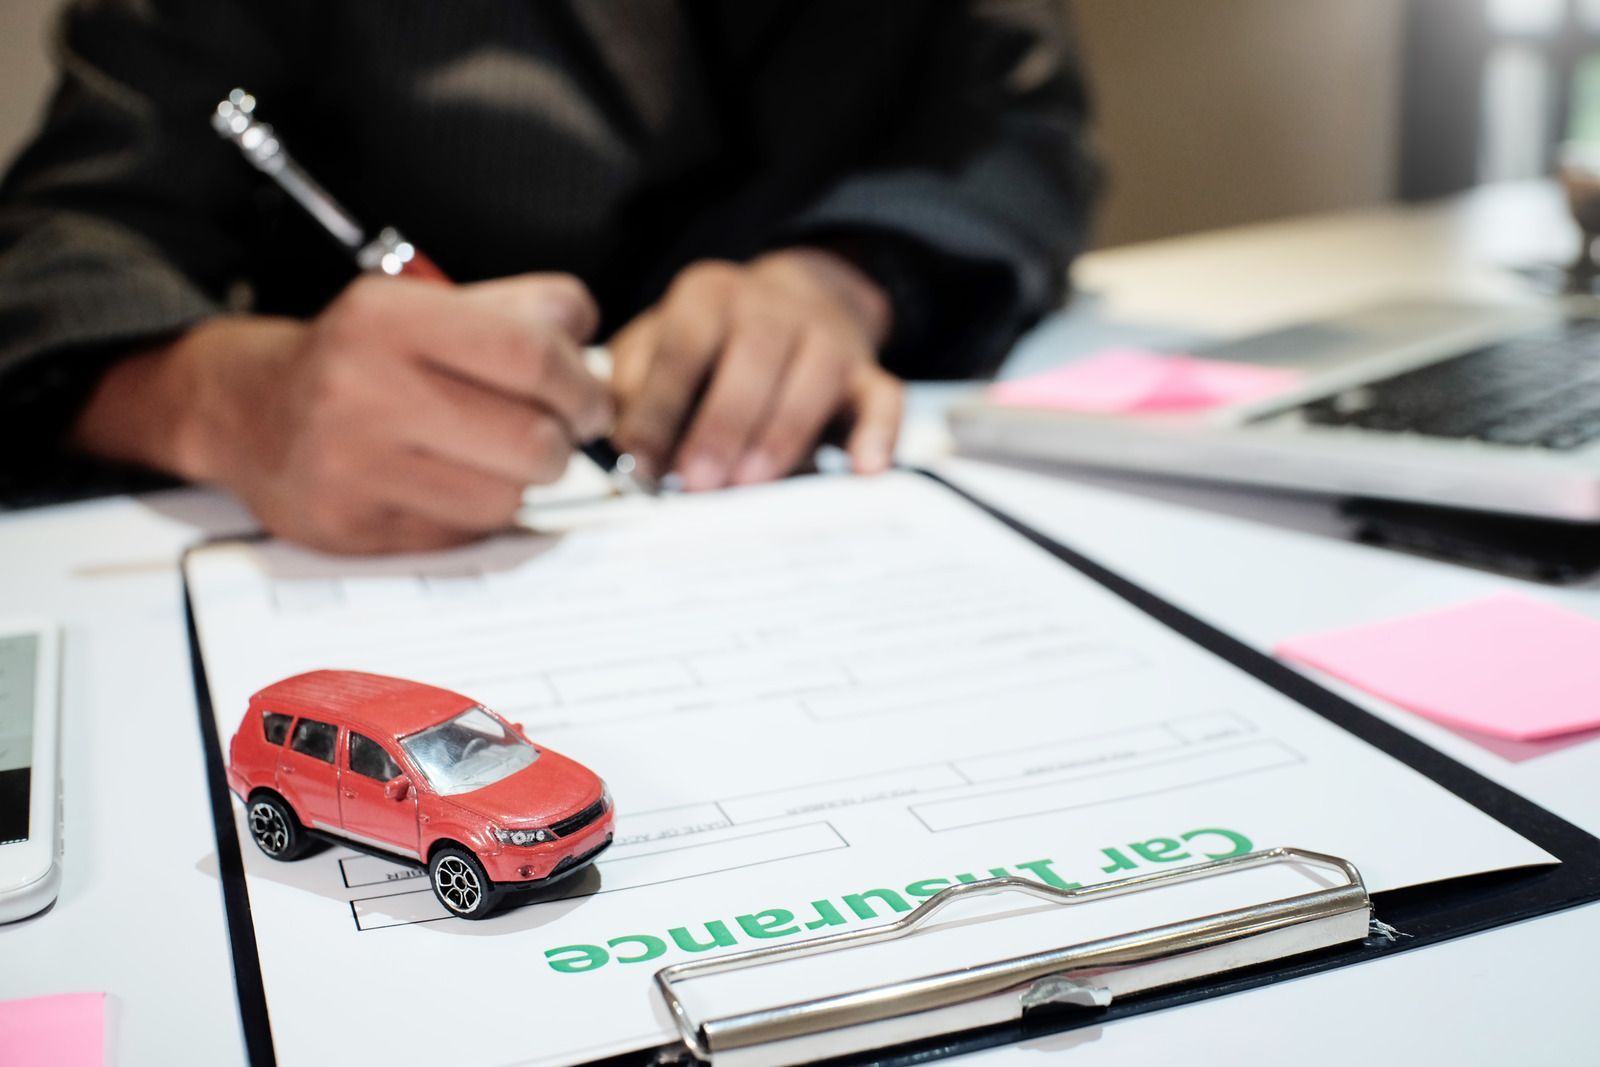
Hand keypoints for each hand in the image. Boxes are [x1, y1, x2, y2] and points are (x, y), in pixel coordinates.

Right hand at [70, 273, 611, 552]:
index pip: (529, 354)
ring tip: (493, 456)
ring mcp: (352, 467)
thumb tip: (586, 328)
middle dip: (564, 441)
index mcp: (387, 319)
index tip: (590, 399)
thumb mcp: (426, 305)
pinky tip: (448, 482)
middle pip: (532, 440)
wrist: (249, 412)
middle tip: (557, 433)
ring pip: (506, 497)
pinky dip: (476, 511)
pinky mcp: (354, 528)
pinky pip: (464, 532)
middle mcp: (361, 390)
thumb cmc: (360, 357)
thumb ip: (518, 308)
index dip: (581, 384)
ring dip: (520, 481)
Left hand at [610, 248, 903, 490]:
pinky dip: (879, 433)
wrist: (791, 306)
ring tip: (753, 483)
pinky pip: (884, 398)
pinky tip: (865, 468)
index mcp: (708, 296)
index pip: (683, 347)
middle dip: (723, 424)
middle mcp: (771, 306)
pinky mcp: (868, 372)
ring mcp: (826, 337)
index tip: (642, 462)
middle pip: (753, 358)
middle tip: (699, 481)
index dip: (661, 407)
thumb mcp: (654, 349)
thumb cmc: (708, 347)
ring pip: (815, 379)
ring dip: (783, 433)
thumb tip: (625, 450)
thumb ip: (634, 391)